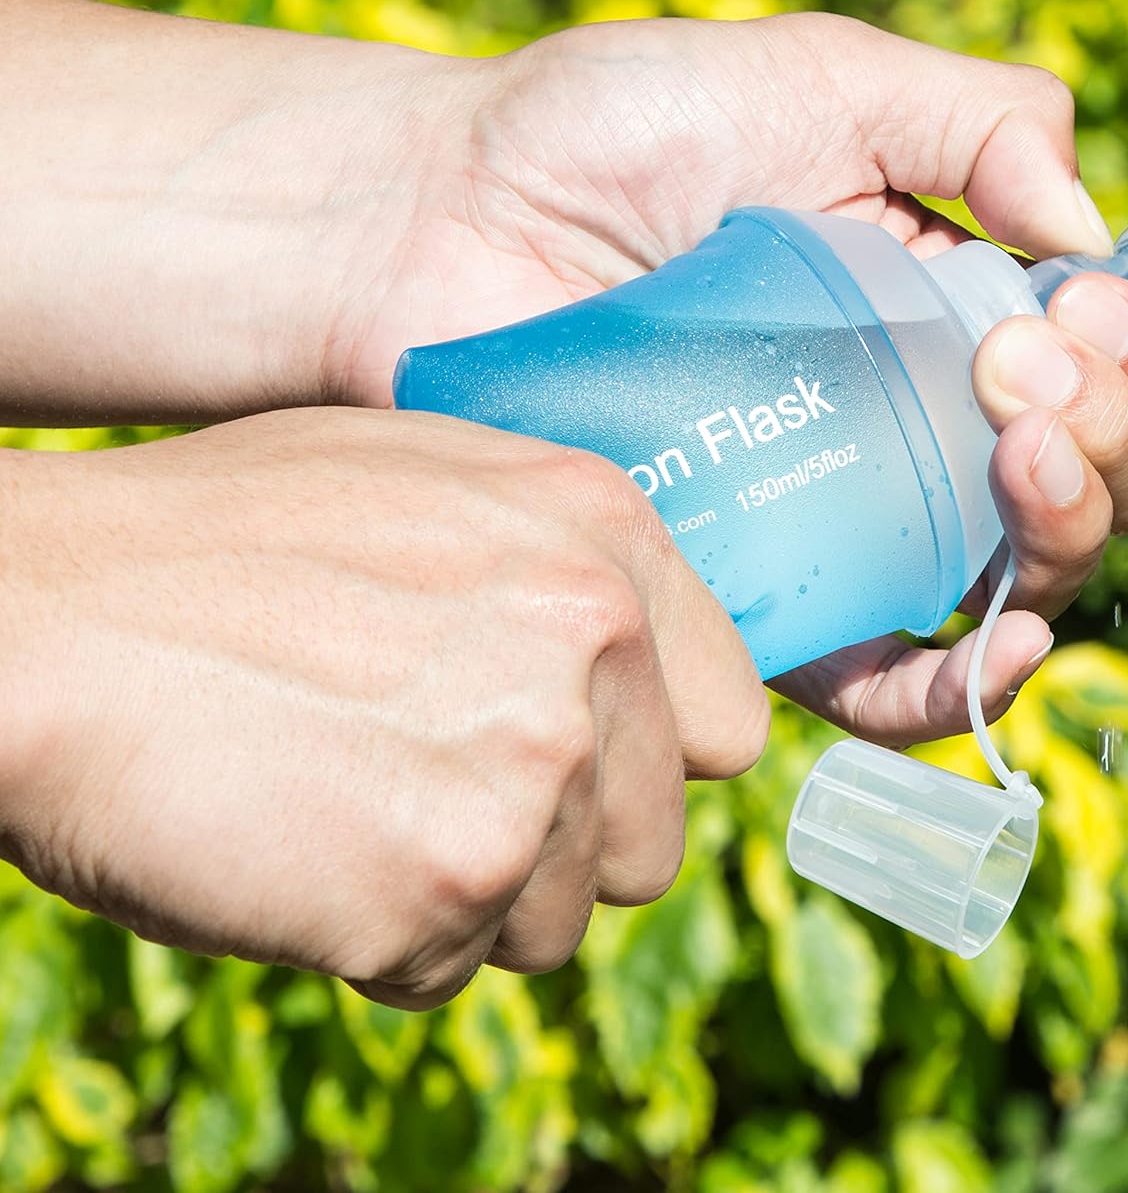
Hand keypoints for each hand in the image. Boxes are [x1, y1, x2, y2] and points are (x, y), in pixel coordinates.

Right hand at [0, 408, 767, 1005]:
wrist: (50, 617)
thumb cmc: (226, 542)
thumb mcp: (431, 487)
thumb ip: (566, 572)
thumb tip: (646, 675)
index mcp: (605, 534)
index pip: (729, 724)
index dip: (649, 760)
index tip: (580, 764)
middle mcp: (593, 642)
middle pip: (653, 841)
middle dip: (559, 845)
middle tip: (432, 789)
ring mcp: (525, 767)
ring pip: (557, 921)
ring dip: (466, 896)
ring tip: (350, 801)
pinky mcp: (439, 884)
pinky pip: (449, 969)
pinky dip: (378, 939)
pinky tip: (302, 846)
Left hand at [327, 14, 1127, 742]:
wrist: (442, 221)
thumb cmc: (615, 130)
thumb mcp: (823, 74)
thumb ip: (984, 119)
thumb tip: (1093, 242)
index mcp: (950, 295)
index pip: (1108, 356)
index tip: (1077, 308)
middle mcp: (919, 412)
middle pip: (1093, 471)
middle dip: (1113, 432)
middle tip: (1029, 369)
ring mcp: (850, 509)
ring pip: (1021, 576)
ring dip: (1071, 533)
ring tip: (1023, 458)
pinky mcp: (768, 592)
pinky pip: (889, 678)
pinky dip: (966, 683)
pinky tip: (1001, 637)